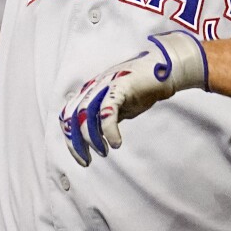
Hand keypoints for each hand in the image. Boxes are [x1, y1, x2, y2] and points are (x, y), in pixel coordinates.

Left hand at [59, 31, 206, 166]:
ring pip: (86, 114)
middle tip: (87, 161)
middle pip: (73, 117)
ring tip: (103, 151)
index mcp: (89, 91)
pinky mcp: (119, 87)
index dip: (70, 139)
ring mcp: (104, 85)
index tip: (81, 156)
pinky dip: (109, 130)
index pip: (68, 115)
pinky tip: (116, 143)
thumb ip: (104, 116)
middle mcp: (93, 87)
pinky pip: (107, 111)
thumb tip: (94, 135)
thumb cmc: (140, 87)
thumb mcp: (117, 105)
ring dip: (92, 138)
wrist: (162, 69)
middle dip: (76, 143)